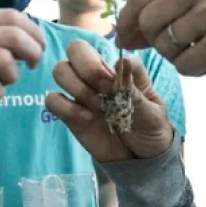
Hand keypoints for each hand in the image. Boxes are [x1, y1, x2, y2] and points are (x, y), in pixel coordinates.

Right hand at [45, 40, 173, 162]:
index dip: (110, 64)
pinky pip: (52, 100)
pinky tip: (87, 119)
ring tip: (97, 106)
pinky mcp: (70, 114)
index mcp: (121, 69)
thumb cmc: (151, 129)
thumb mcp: (152, 112)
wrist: (141, 160)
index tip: (119, 86)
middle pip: (75, 49)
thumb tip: (123, 60)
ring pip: (60, 70)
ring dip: (76, 86)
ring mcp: (82, 94)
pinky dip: (66, 107)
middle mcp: (98, 76)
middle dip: (87, 67)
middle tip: (104, 90)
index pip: (104, 46)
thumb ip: (135, 90)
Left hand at [114, 0, 205, 76]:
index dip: (127, 18)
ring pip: (166, 45)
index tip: (122, 35)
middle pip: (149, 20)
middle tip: (174, 45)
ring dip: (177, 55)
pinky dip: (193, 68)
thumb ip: (165, 2)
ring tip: (201, 47)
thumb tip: (120, 32)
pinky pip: (185, 65)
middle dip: (154, 39)